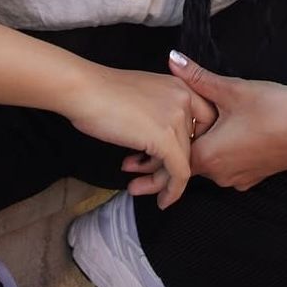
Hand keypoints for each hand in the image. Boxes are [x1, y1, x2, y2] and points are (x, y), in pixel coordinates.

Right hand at [65, 64, 217, 208]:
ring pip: (183, 161)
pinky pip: (178, 173)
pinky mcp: (166, 138)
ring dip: (161, 179)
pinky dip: (171, 190)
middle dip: (169, 164)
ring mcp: (177, 118)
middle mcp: (184, 98)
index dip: (189, 145)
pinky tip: (161, 200)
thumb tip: (161, 144)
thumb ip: (159, 114)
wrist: (83, 90)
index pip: (203, 123)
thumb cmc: (101, 93)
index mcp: (180, 86)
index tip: (168, 159)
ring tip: (137, 186)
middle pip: (192, 144)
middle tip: (146, 175)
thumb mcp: (142, 97)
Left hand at [120, 51, 286, 194]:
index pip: (169, 162)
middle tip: (131, 171)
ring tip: (162, 159)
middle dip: (159, 167)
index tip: (126, 164)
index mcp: (210, 156)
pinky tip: (206, 150)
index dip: (148, 159)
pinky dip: (210, 163)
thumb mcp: (231, 90)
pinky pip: (223, 171)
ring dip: (185, 165)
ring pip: (204, 171)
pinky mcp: (254, 175)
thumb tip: (171, 58)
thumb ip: (197, 78)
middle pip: (184, 170)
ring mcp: (240, 177)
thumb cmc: (274, 106)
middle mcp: (222, 174)